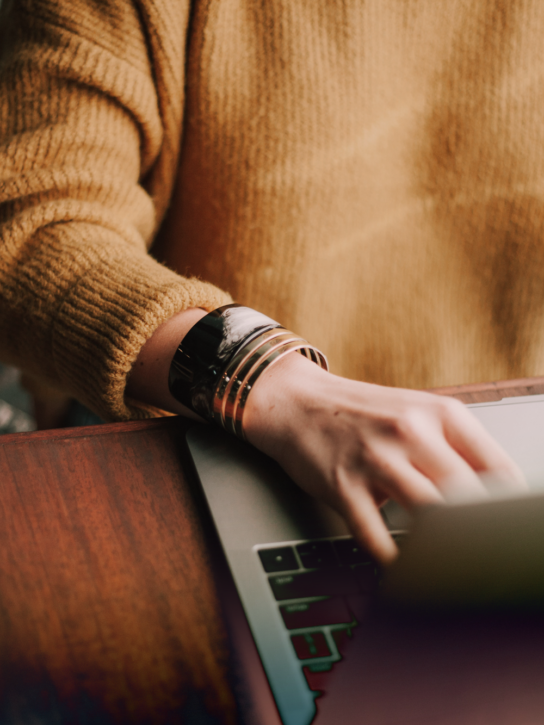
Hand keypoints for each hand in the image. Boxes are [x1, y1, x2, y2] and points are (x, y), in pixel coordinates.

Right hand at [243, 353, 526, 563]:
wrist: (297, 402)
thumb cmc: (361, 414)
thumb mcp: (415, 415)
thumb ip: (454, 450)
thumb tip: (492, 503)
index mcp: (439, 413)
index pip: (497, 468)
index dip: (510, 510)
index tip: (510, 535)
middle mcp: (410, 431)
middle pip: (466, 495)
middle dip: (478, 533)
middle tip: (483, 558)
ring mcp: (374, 458)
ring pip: (428, 515)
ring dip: (440, 548)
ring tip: (448, 567)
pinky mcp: (342, 484)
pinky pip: (375, 536)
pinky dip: (393, 561)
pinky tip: (402, 568)